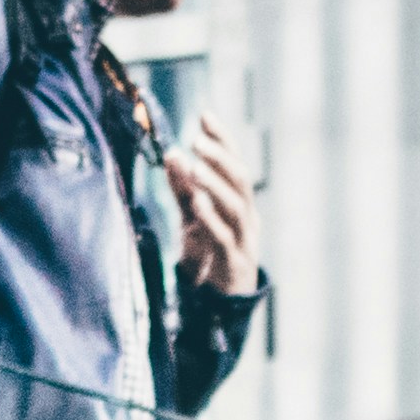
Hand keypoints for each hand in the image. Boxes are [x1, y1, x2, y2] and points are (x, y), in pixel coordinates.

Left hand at [171, 111, 257, 294]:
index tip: (204, 115)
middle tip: (197, 139)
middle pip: (239, 179)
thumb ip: (183, 187)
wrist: (221, 303)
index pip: (234, 163)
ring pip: (235, 206)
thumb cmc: (209, 254)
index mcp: (241, 202)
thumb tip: (171, 153)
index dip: (222, 139)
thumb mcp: (193, 216)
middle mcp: (247, 216)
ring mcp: (243, 239)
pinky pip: (223, 236)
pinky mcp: (232, 262)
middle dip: (220, 157)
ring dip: (216, 184)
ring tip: (197, 166)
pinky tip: (197, 202)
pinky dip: (211, 218)